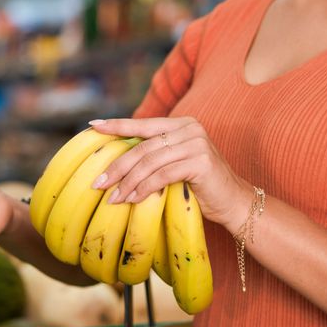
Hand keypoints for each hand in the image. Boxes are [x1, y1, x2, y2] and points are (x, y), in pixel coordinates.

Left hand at [89, 117, 252, 230]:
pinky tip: (133, 200)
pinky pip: (163, 175)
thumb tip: (116, 161)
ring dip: (128, 182)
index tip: (93, 126)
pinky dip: (145, 189)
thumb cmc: (200, 186)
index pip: (143, 124)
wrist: (234, 203)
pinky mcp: (201, 162)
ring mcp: (197, 144)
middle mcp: (190, 128)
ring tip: (114, 198)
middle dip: (118, 166)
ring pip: (150, 162)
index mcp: (182, 124)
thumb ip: (155, 155)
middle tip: (98, 182)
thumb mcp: (175, 165)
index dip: (117, 125)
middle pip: (143, 147)